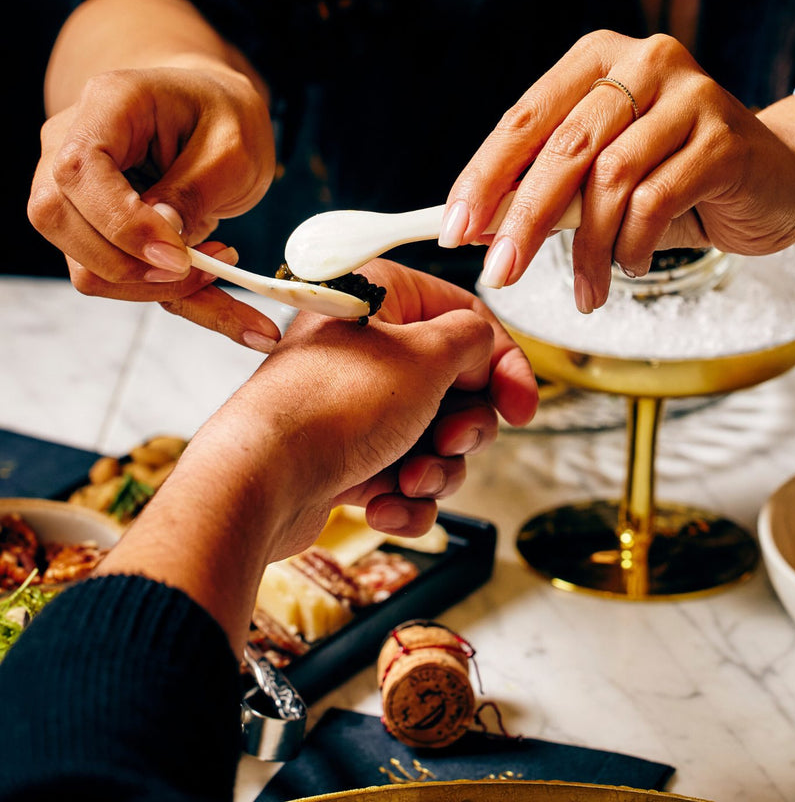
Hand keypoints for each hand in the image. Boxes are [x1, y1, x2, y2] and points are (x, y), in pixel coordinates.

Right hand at [28, 62, 281, 346]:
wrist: (215, 113)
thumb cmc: (223, 115)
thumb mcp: (232, 145)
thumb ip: (195, 188)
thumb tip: (162, 239)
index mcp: (107, 107)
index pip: (79, 173)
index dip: (122, 224)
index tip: (179, 255)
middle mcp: (70, 148)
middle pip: (61, 224)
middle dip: (133, 266)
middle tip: (211, 266)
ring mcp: (76, 195)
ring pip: (87, 267)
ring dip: (159, 287)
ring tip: (224, 264)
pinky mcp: (98, 234)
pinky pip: (124, 283)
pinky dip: (181, 301)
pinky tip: (243, 321)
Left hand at [98, 260, 537, 649]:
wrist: (259, 482)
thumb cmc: (332, 408)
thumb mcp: (426, 358)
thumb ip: (474, 340)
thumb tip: (484, 343)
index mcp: (381, 301)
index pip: (468, 319)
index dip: (504, 365)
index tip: (522, 407)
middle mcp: (368, 347)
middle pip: (456, 386)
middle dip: (462, 429)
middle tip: (451, 442)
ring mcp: (357, 403)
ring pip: (434, 437)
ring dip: (434, 468)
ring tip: (409, 478)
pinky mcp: (347, 453)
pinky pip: (402, 474)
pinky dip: (403, 496)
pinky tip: (385, 506)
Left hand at [442, 30, 794, 311]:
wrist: (780, 179)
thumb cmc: (680, 178)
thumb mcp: (605, 180)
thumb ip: (551, 191)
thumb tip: (482, 227)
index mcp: (598, 61)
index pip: (525, 118)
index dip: (483, 177)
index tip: (454, 229)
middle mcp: (643, 62)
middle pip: (564, 146)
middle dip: (524, 219)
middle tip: (501, 272)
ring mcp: (690, 94)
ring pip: (611, 178)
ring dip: (588, 248)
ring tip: (585, 290)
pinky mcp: (725, 137)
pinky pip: (657, 199)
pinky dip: (632, 245)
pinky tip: (629, 267)